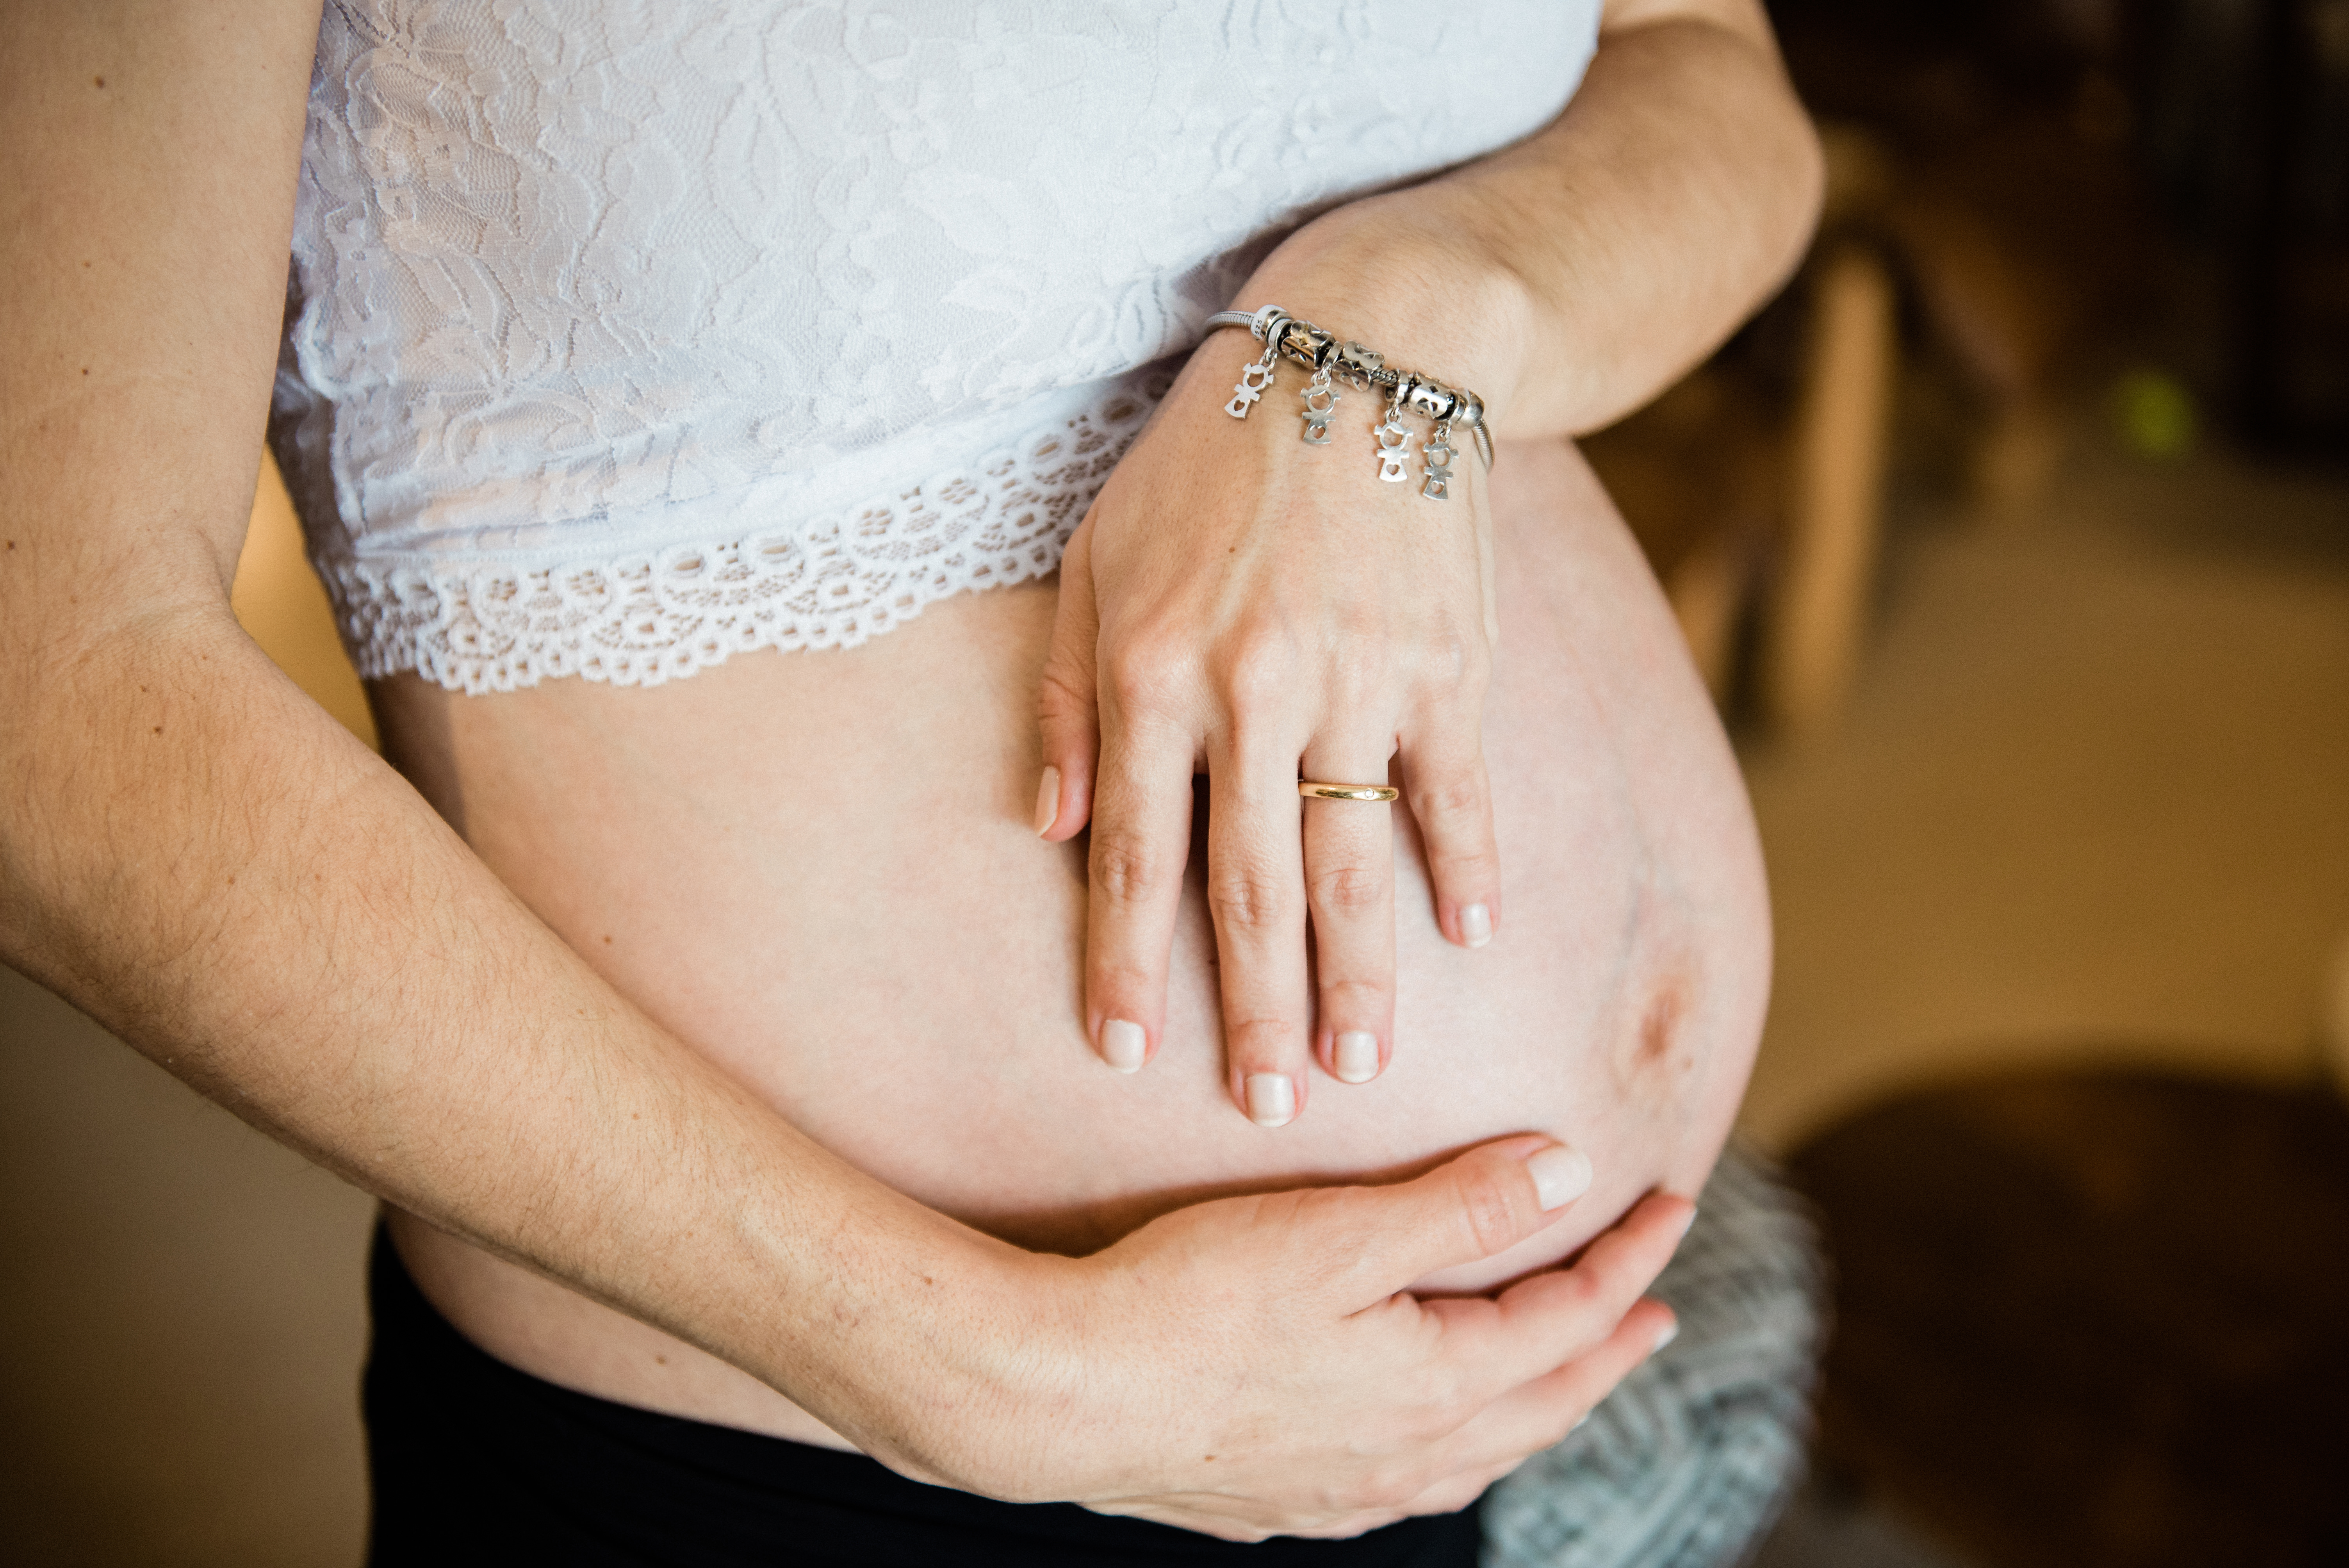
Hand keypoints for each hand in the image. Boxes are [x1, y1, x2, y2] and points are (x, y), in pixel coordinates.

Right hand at [950, 1137, 1688, 1540]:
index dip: (1631, 1258)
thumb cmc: (1192, 1301)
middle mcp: (1405, 1456)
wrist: (1063, 1395)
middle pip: (1544, 1401)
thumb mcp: (1341, 1232)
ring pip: (1480, 1456)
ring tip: (1561, 1377)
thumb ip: (1461, 1206)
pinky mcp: (1279, 1502)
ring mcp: (1342, 1492)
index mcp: (1437, 1386)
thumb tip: (1569, 1174)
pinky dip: (1454, 1452)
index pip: (1569, 1318)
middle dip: (1608, 1346)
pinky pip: (1406, 1486)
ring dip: (1537, 1407)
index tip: (1672, 1201)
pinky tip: (1427, 1442)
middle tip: (1652, 1310)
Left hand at [1035, 288, 1513, 1124]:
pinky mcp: (1452, 661)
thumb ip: (1066, 698)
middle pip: (1251, 887)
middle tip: (1265, 1108)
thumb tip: (1055, 825)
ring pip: (1356, 862)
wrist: (1363, 352)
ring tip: (1361, 1067)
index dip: (1128, 964)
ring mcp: (1363, 679)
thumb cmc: (1205, 463)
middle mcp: (1255, 689)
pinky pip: (1460, 790)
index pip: (1135, 855)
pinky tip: (1469, 939)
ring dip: (1359, 978)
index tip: (1125, 1054)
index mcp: (1153, 670)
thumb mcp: (1091, 557)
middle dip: (1255, 1011)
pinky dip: (1469, 867)